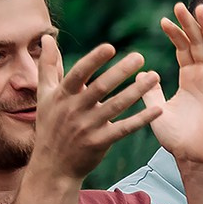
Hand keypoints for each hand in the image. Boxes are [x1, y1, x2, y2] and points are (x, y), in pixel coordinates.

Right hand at [28, 36, 160, 182]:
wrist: (53, 165)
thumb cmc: (51, 124)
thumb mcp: (45, 95)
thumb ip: (48, 66)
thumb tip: (46, 38)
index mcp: (62, 95)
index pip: (78, 74)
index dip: (93, 60)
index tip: (110, 47)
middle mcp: (74, 109)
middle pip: (100, 88)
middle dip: (120, 72)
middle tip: (140, 57)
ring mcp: (88, 126)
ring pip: (116, 106)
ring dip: (137, 91)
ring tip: (155, 77)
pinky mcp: (100, 142)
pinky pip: (124, 128)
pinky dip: (141, 119)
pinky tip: (158, 109)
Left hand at [148, 4, 202, 166]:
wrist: (194, 155)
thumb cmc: (176, 138)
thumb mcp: (156, 110)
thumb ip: (150, 91)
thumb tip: (142, 73)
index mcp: (189, 79)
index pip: (183, 50)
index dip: (176, 35)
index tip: (164, 21)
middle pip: (198, 44)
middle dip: (190, 25)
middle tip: (180, 6)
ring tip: (199, 9)